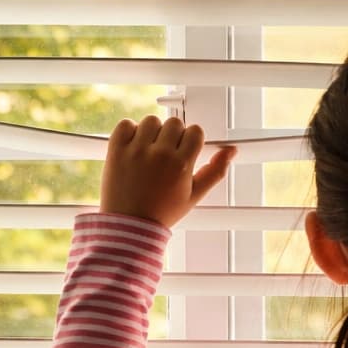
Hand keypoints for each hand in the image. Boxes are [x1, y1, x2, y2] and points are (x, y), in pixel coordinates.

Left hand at [99, 115, 235, 227]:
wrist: (129, 226)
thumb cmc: (163, 212)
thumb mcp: (195, 195)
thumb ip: (215, 171)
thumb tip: (231, 151)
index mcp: (181, 164)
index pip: (195, 131)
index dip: (191, 140)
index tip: (184, 150)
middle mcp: (160, 154)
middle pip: (174, 123)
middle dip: (173, 135)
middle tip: (166, 153)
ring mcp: (136, 150)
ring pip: (151, 121)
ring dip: (152, 131)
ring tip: (149, 151)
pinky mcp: (116, 150)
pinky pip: (125, 124)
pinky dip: (129, 131)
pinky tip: (133, 146)